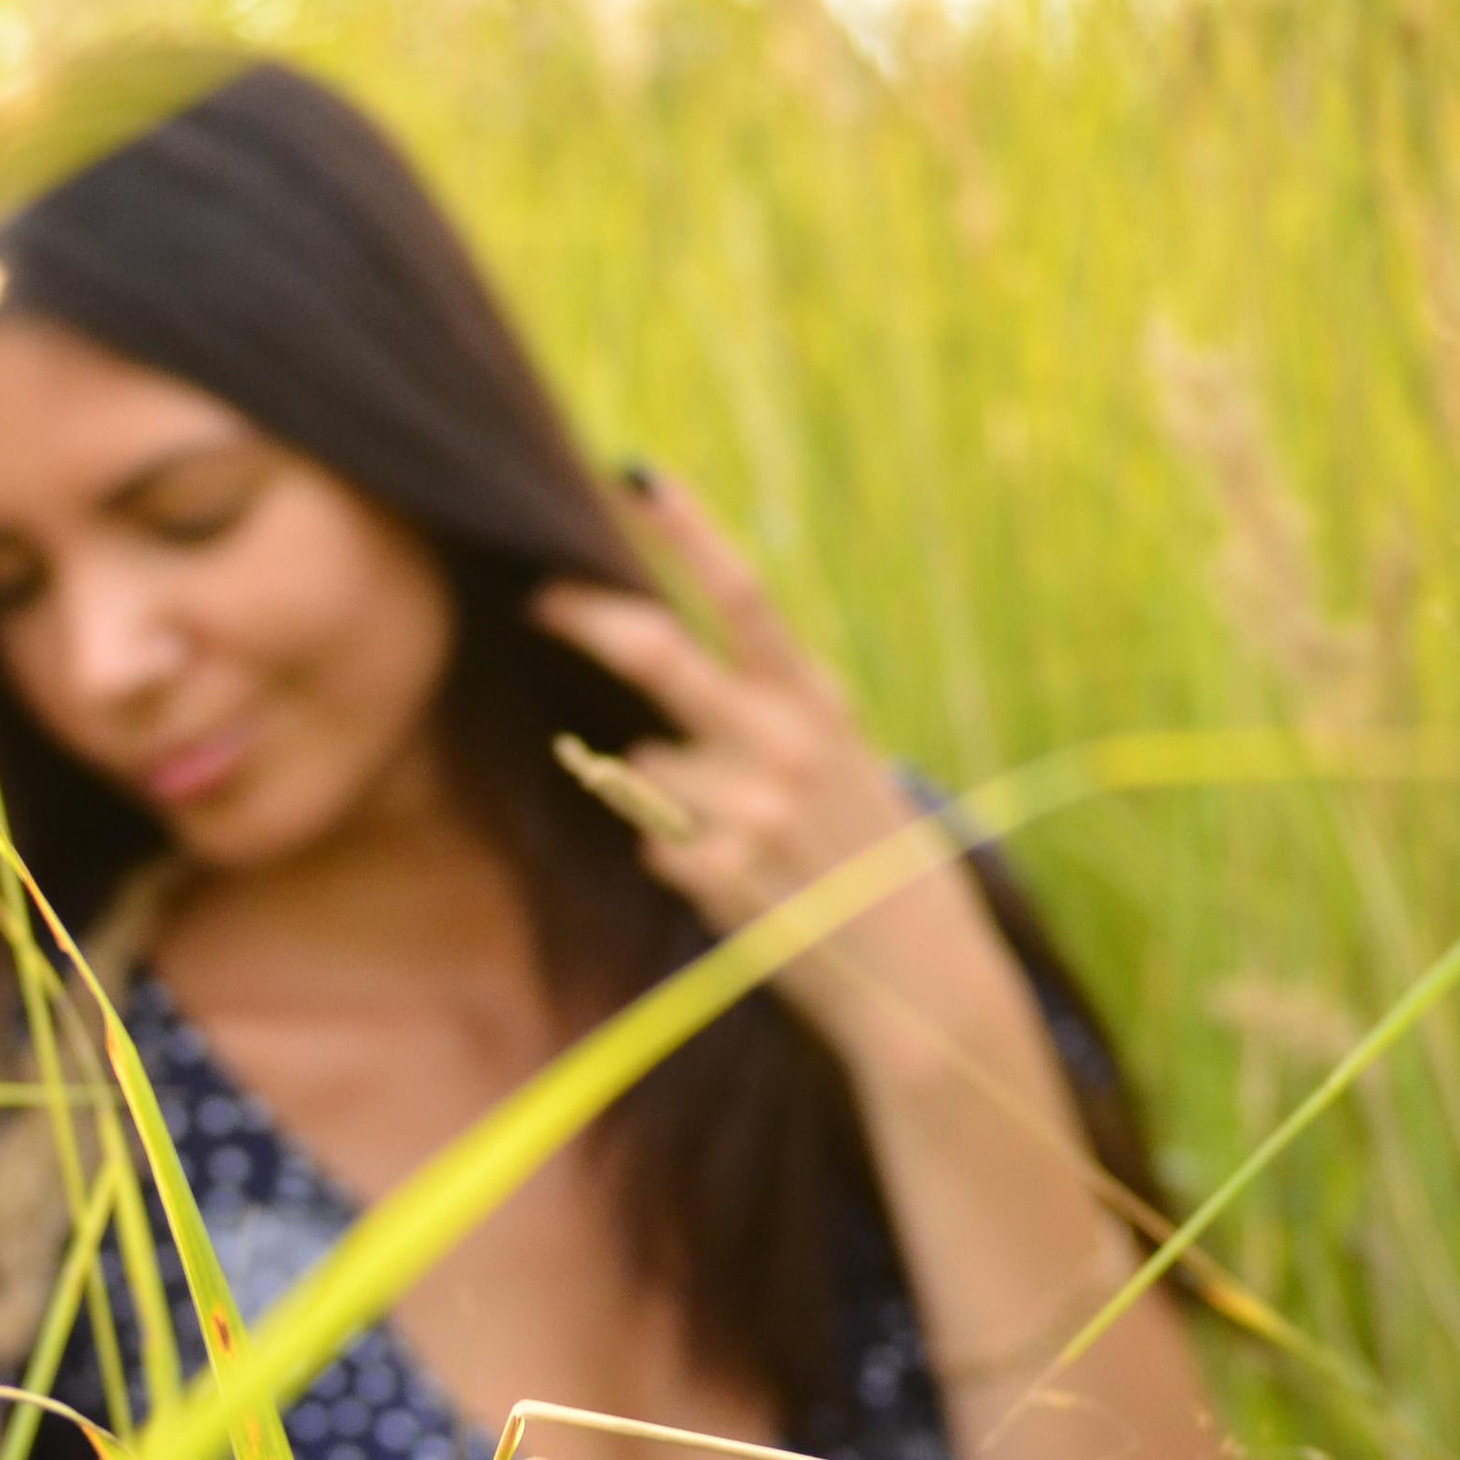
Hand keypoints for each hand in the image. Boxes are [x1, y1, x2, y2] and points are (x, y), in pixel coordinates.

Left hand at [530, 471, 1014, 1079]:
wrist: (923, 983)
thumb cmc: (877, 864)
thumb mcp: (849, 764)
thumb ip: (775, 715)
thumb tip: (669, 700)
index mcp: (819, 705)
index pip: (746, 597)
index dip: (691, 531)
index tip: (638, 476)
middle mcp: (784, 745)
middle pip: (657, 650)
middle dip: (585, 616)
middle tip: (536, 596)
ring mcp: (747, 810)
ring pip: (645, 764)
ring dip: (664, 791)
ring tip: (740, 838)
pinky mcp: (717, 877)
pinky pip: (651, 842)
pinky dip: (675, 855)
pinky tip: (739, 885)